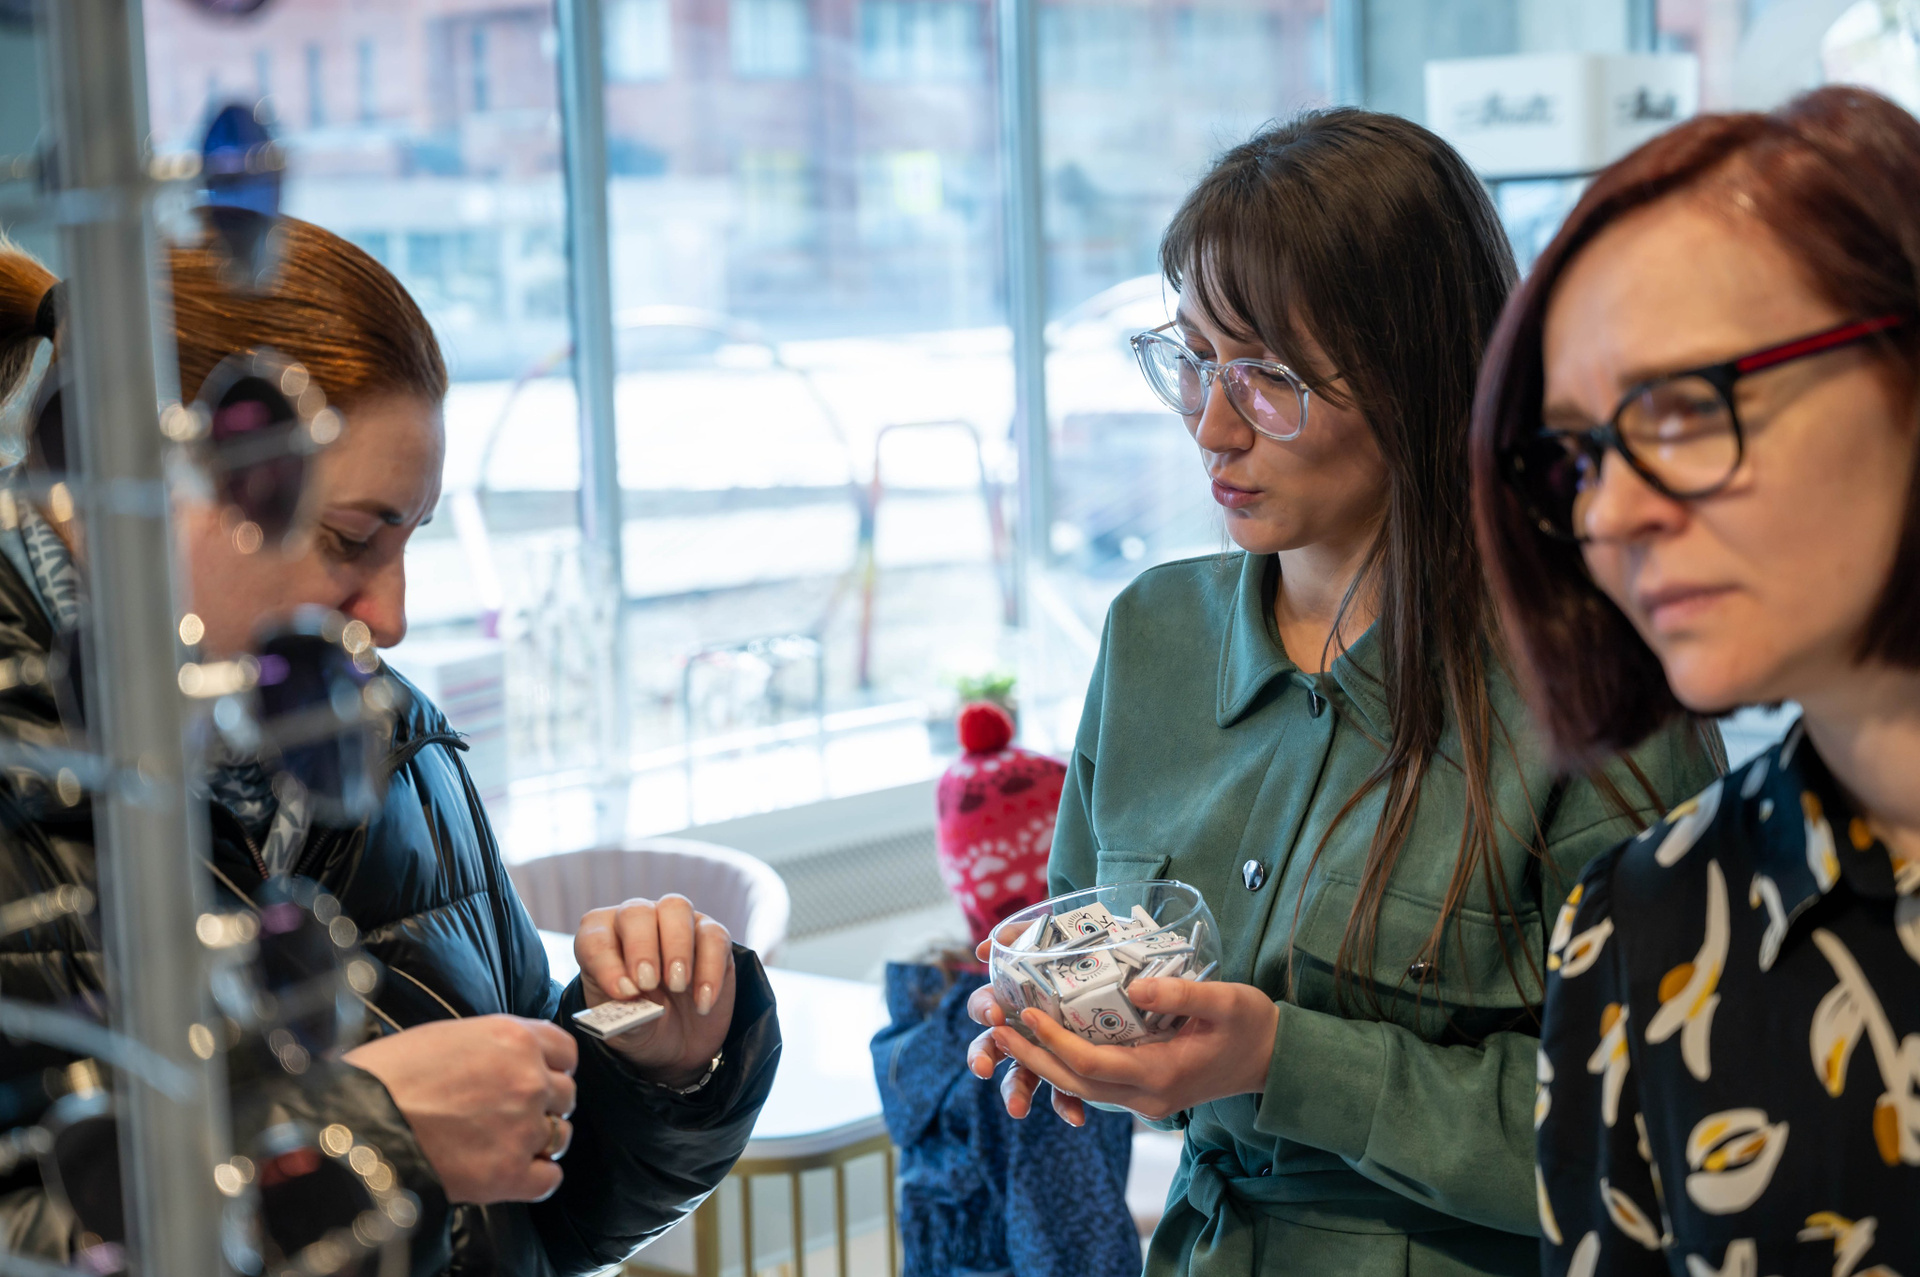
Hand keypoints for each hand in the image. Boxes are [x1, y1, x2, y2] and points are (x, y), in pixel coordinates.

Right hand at [343, 1015, 576, 1203]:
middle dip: (544, 1105)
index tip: (539, 1077)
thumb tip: (507, 1061)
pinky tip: (510, 1173)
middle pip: (566, 1095)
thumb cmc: (388, 1075)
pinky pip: (549, 1179)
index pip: (566, 1052)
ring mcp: (523, 1128)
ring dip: (540, 1142)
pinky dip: (535, 1179)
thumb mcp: (448, 1035)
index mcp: (514, 1038)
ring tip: (505, 1145)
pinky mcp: (509, 1173)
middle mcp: (529, 1080)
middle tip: (511, 1115)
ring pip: (561, 1136)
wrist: (357, 1123)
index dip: (552, 1066)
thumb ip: (493, 1046)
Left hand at [573, 893, 735, 1087]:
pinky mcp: (712, 937)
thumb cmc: (641, 1026)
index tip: (623, 992)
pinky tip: (702, 1003)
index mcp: (602, 941)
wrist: (680, 1041)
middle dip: (641, 946)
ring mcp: (677, 925)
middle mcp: (637, 923)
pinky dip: (710, 970)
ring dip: (677, 946)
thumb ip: (624, 1014)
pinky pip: (714, 936)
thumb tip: (633, 997)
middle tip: (648, 983)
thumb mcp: (624, 1030)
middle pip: (636, 912)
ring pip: (676, 908)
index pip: (595, 935)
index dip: (605, 961)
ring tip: (678, 986)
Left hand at [968, 976, 1277, 1123]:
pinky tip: (1048, 1042)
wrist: (1276, 1062)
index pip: (1091, 1064)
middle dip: (1033, 1056)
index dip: (1054, 1041)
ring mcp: (1145, 1102)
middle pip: (1075, 1083)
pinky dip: (1067, 1065)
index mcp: (1160, 1076)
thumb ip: (1181, 994)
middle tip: (997, 1027)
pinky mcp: (1145, 1093)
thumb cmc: (1253, 1026)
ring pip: (1081, 1088)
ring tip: (1010, 1034)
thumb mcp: (1225, 1001)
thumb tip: (1135, 985)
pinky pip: (1096, 1084)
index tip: (1026, 1012)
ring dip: (1044, 1063)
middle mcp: (1146, 1098)